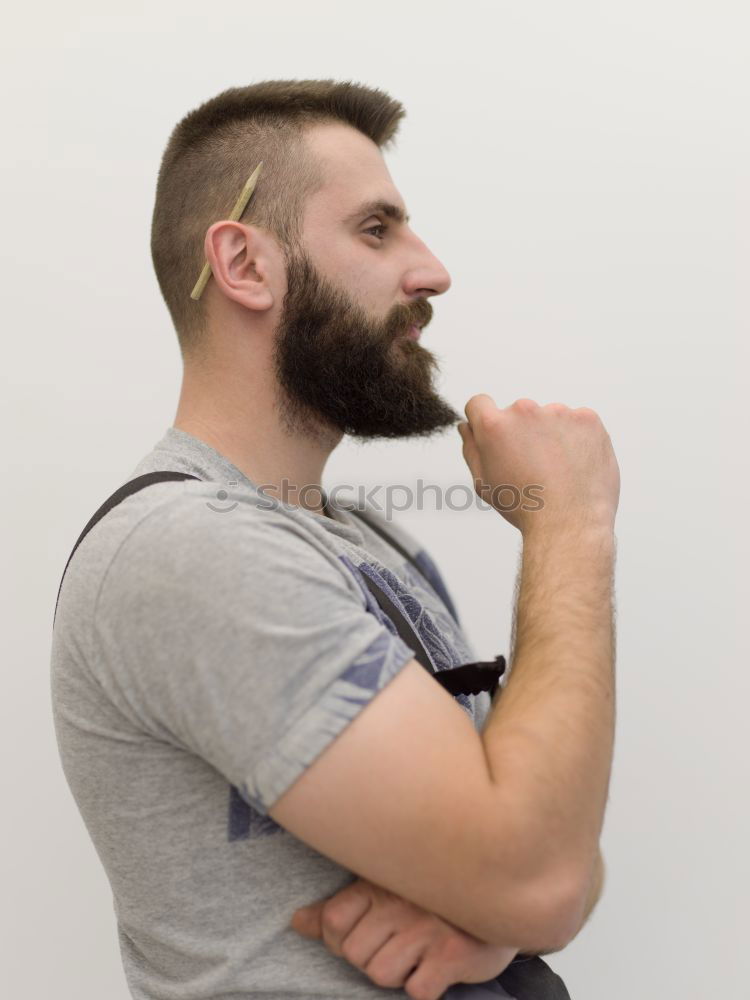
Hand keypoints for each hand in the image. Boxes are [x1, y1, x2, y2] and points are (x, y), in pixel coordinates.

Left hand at [289, 878, 518, 999]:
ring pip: (381, 975)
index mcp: (380, 884)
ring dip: (398, 975)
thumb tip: (297, 923)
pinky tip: (437, 966)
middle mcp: (400, 903)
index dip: (338, 940)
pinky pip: (416, 991)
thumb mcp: (385, 892)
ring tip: (418, 955)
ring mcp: (425, 928)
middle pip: (354, 955)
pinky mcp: (452, 955)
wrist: (499, 893)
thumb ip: (341, 909)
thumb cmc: (432, 900)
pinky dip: (425, 987)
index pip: (332, 921)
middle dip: (372, 960)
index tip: (362, 936)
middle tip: (399, 945)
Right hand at [458, 395, 619, 537]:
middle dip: (523, 433)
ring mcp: (558, 412)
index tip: (497, 438)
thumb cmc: (525, 508)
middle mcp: (524, 410)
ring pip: (550, 418)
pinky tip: (576, 465)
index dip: (483, 421)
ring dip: (551, 436)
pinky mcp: (587, 419)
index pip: (479, 403)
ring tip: (558, 471)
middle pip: (519, 413)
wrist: (571, 523)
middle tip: (533, 467)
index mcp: (494, 425)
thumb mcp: (484, 483)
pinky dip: (577, 439)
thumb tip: (467, 426)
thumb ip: (471, 448)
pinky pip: (577, 423)